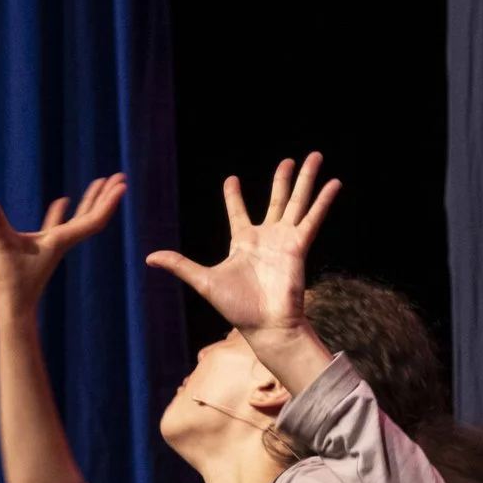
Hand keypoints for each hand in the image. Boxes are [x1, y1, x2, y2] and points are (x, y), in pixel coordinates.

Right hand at [0, 175, 127, 315]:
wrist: (15, 305)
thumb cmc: (12, 279)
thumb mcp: (3, 245)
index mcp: (61, 239)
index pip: (93, 219)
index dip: (108, 202)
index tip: (122, 184)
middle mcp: (63, 241)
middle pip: (93, 216)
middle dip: (107, 196)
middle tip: (120, 176)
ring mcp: (54, 244)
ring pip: (78, 218)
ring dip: (91, 200)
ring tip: (101, 182)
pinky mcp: (43, 248)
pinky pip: (57, 226)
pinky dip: (61, 212)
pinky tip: (64, 200)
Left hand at [146, 153, 339, 346]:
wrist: (266, 325)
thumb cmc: (237, 308)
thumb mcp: (203, 281)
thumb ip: (180, 265)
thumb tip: (149, 257)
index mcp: (243, 242)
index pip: (237, 212)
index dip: (233, 195)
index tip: (230, 179)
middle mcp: (266, 237)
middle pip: (276, 199)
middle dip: (283, 179)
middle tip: (288, 160)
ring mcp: (285, 240)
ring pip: (297, 202)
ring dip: (306, 180)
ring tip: (315, 157)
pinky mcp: (299, 246)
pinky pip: (312, 218)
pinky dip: (323, 201)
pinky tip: (334, 183)